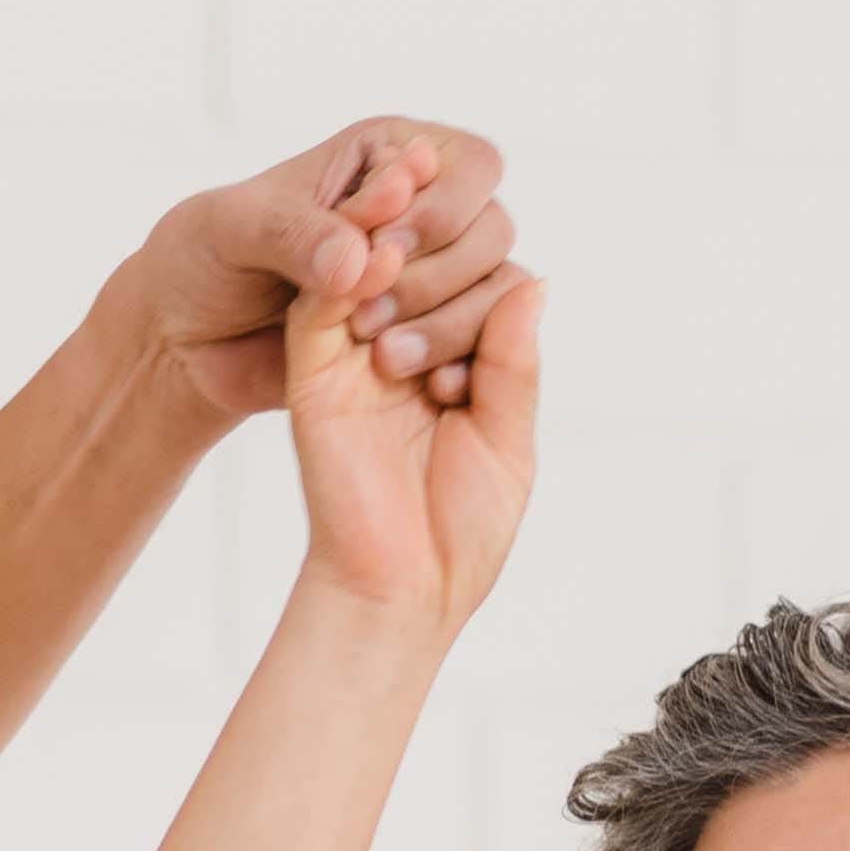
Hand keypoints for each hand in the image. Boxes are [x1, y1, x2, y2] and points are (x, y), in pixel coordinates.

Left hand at [105, 121, 523, 428]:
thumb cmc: (203, 259)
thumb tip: (364, 259)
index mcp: (384, 156)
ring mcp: (426, 278)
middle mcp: (419, 210)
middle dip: (438, 271)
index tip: (381, 250)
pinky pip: (469, 346)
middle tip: (367, 308)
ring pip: (492, 287)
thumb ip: (295, 234)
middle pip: (493, 227)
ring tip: (370, 340)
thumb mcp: (232, 229)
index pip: (470, 164)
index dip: (440, 210)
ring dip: (442, 317)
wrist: (185, 339)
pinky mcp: (417, 337)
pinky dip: (445, 358)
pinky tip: (397, 370)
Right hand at [282, 218, 540, 631]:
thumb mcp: (510, 441)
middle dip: (445, 289)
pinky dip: (348, 272)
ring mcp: (360, 355)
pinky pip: (324, 299)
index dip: (489, 298)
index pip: (490, 284)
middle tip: (438, 381)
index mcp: (466, 365)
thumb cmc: (459, 530)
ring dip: (403, 277)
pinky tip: (376, 274)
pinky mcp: (314, 368)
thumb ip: (515, 364)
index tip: (467, 390)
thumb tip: (536, 282)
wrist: (397, 587)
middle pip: (437, 263)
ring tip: (406, 354)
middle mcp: (413, 349)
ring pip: (382, 268)